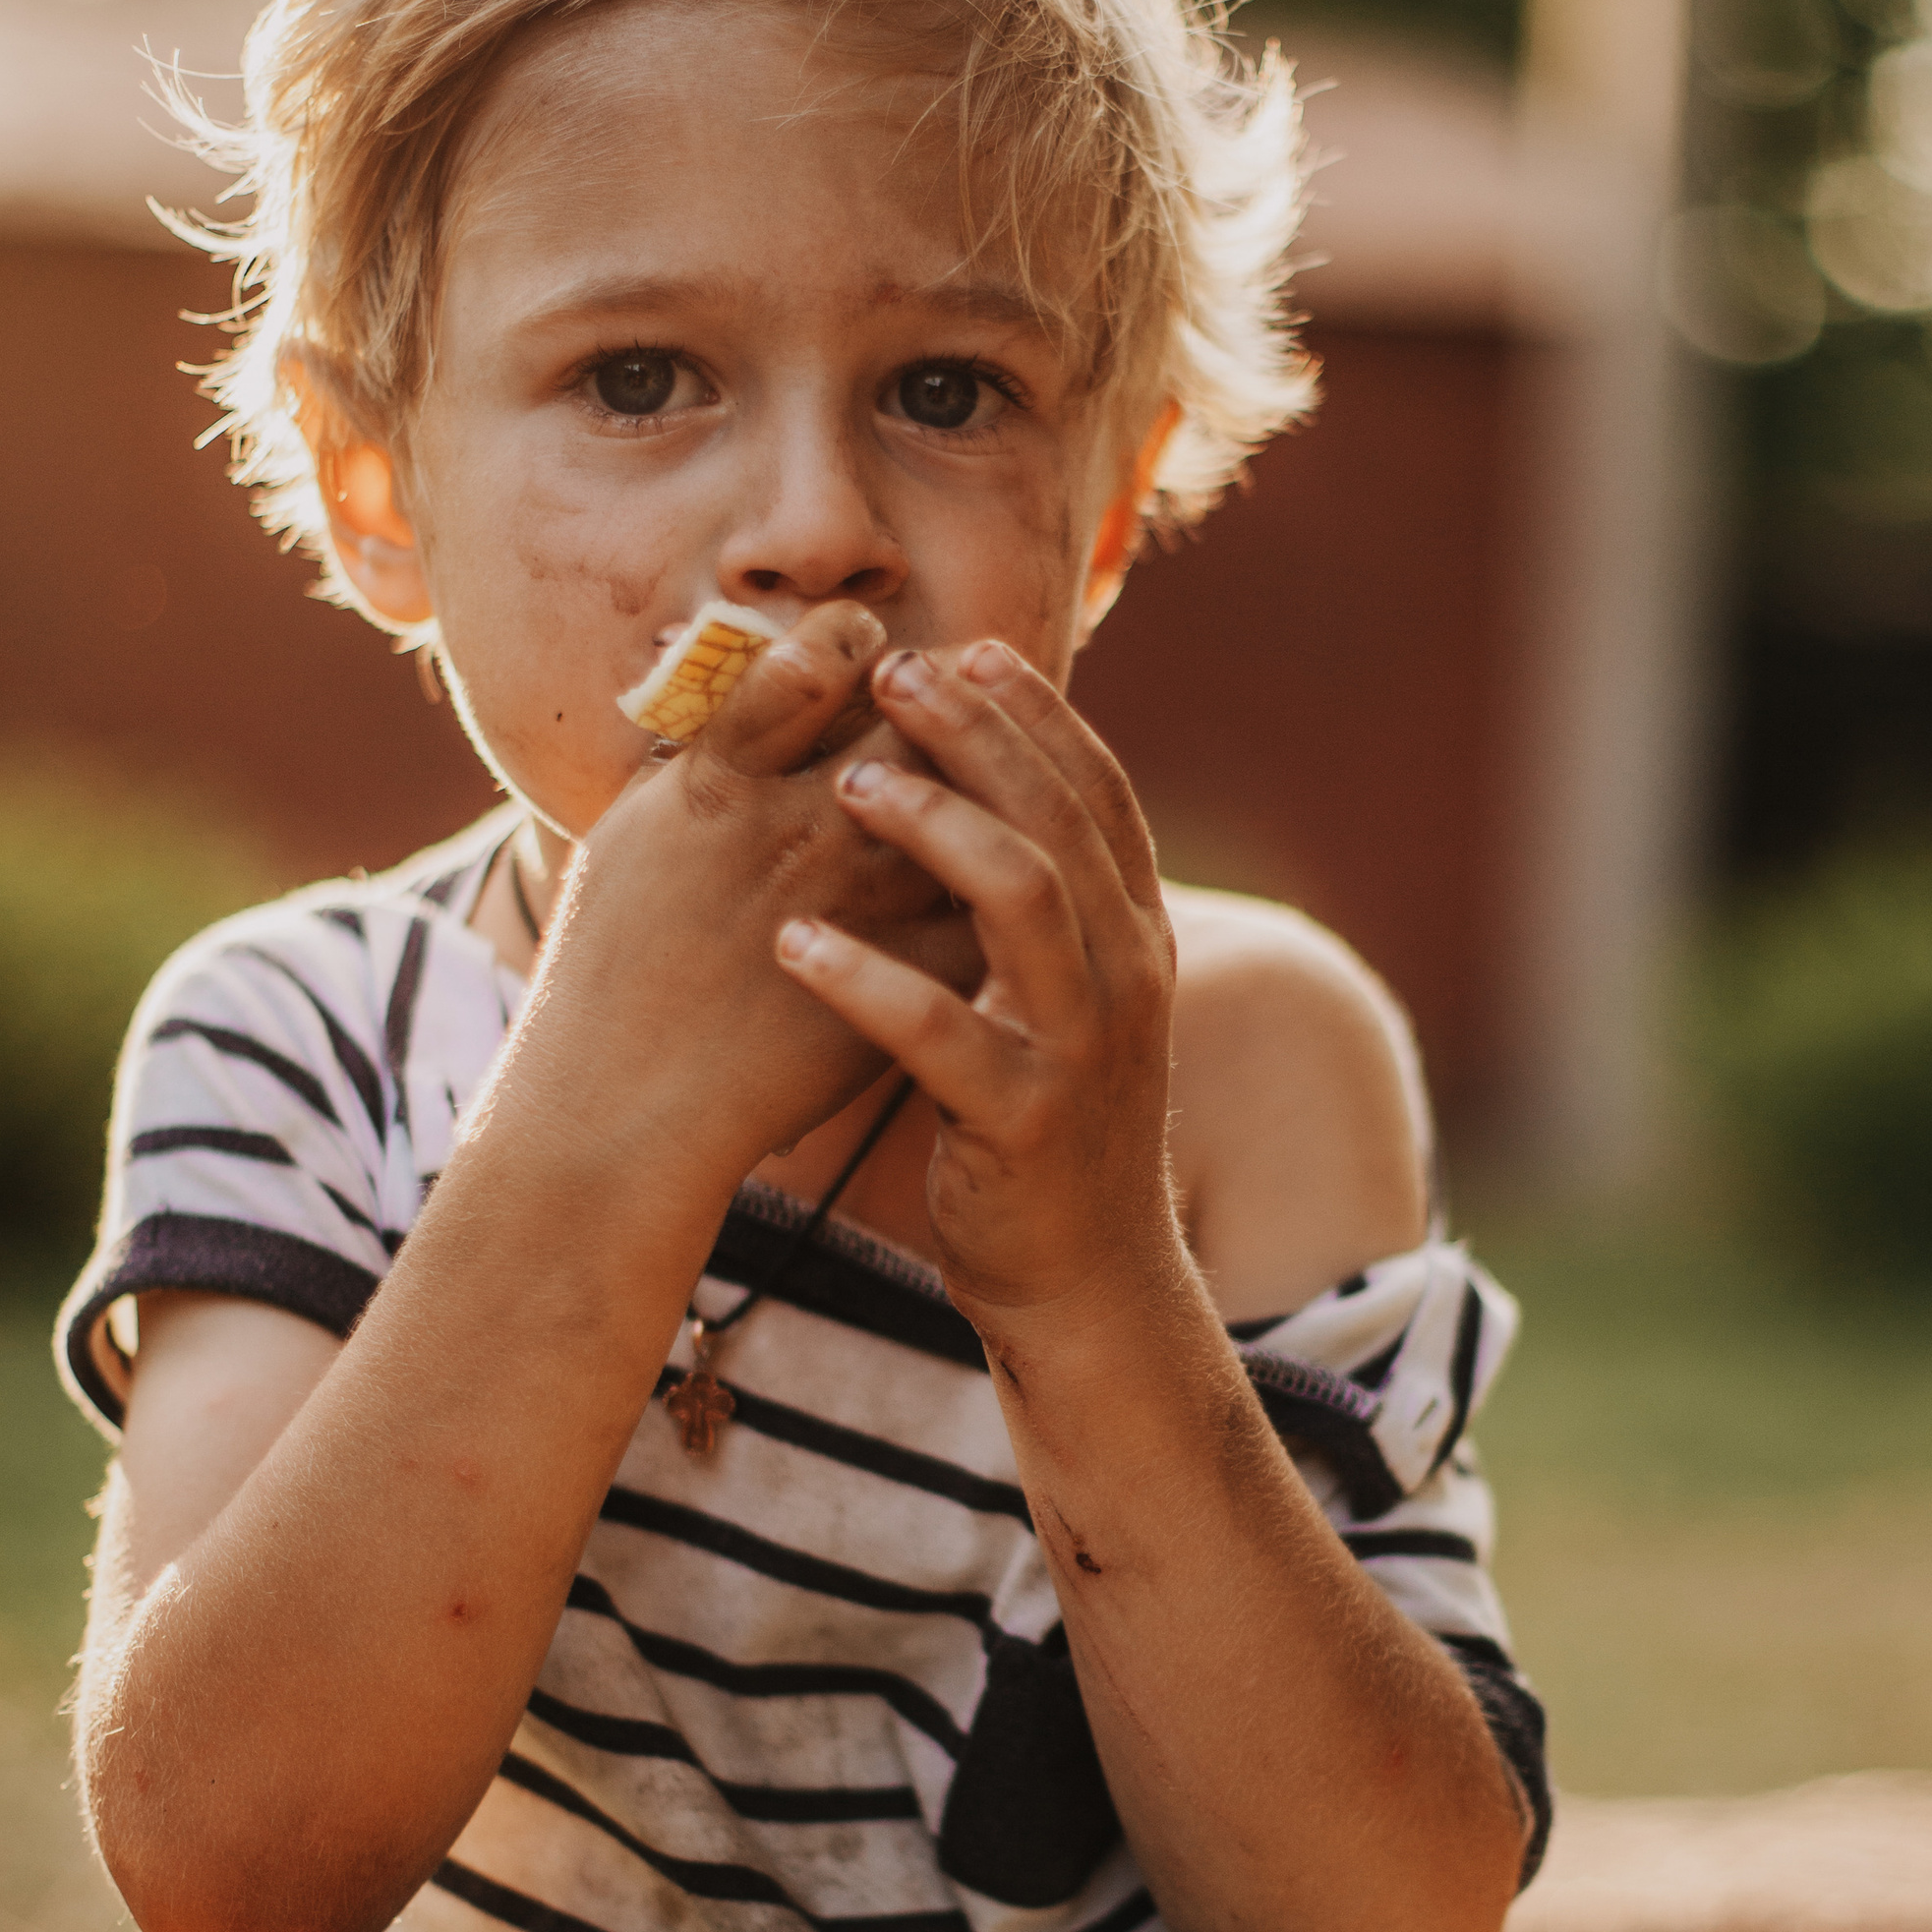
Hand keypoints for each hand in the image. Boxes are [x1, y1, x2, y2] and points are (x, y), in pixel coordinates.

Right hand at [544, 606, 981, 1171]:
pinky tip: (1007, 885)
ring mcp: (867, 908)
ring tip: (985, 791)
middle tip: (956, 704)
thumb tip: (730, 664)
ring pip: (973, 814)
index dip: (858, 640)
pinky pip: (988, 912)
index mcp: (723, 781)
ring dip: (992, 792)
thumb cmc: (608, 967)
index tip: (876, 650)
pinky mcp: (913, 982)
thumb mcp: (633, 829)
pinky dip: (1006, 891)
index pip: (817, 659)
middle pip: (918, 725)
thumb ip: (699, 746)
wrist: (624, 1107)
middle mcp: (802, 829)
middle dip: (947, 702)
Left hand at [775, 640, 1180, 1321]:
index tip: (962, 649)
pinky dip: (868, 981)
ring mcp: (1083, 1049)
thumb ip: (1035, 912)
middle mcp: (1125, 977)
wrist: (1085, 1282)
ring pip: (1025, 899)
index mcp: (1135, 937)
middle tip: (891, 676)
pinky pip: (944, 1035)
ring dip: (936, 825)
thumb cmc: (1042, 1127)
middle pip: (1061, 818)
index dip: (1036, 713)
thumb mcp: (1061, 1004)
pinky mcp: (1024, 1121)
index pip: (1100, 793)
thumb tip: (978, 800)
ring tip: (850, 784)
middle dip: (977, 734)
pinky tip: (796, 944)